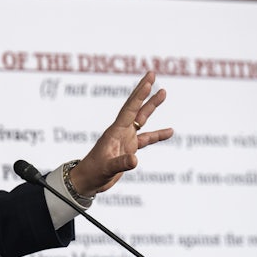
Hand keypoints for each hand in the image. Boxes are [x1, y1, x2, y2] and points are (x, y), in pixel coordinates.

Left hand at [70, 71, 172, 195]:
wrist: (87, 182)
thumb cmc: (93, 173)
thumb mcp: (107, 169)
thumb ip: (121, 164)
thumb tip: (135, 160)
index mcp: (115, 132)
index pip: (130, 109)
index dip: (139, 94)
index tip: (149, 80)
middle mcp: (121, 132)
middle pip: (135, 107)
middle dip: (144, 91)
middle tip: (152, 74)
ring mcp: (125, 139)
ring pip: (142, 119)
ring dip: (152, 106)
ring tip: (163, 92)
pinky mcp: (129, 149)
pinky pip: (146, 139)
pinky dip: (158, 135)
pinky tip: (170, 131)